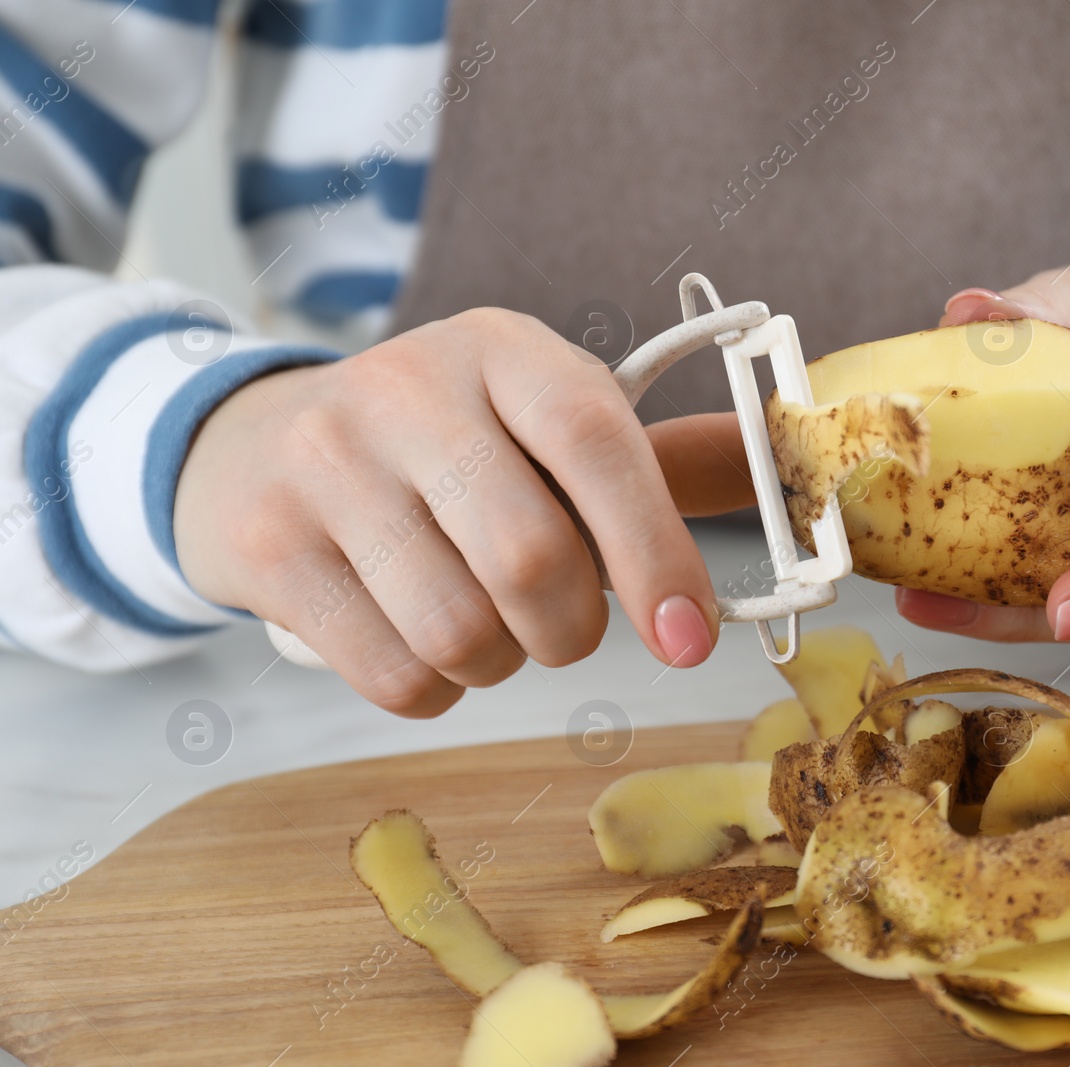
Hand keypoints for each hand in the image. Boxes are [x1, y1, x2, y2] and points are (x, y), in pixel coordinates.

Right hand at [174, 307, 753, 715]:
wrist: (258, 446)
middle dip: (569, 632)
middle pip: (531, 561)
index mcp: (503, 349)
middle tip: (558, 628)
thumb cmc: (442, 447)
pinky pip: (393, 675)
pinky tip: (417, 641)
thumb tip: (780, 481)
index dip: (656, 550)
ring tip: (481, 625)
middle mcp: (408, 388)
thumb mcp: (538, 423)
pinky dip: (432, 690)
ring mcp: (326, 461)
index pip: (596, 443)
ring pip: (461, 633)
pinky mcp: (269, 543)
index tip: (687, 640)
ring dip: (497, 665)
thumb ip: (652, 467)